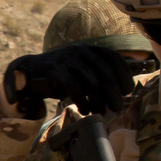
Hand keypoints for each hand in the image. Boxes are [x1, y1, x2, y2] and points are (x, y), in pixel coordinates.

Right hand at [2, 43, 137, 120]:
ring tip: (99, 111)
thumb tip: (131, 79)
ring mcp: (66, 60)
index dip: (124, 75)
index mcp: (89, 49)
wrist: (29, 73)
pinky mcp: (55, 72)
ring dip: (99, 101)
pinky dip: (83, 102)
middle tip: (116, 107)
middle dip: (114, 93)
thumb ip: (101, 71)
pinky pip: (75, 89)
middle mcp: (79, 51)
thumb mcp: (83, 69)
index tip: (127, 91)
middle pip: (105, 73)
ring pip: (92, 83)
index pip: (114, 58)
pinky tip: (84, 110)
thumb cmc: (61, 75)